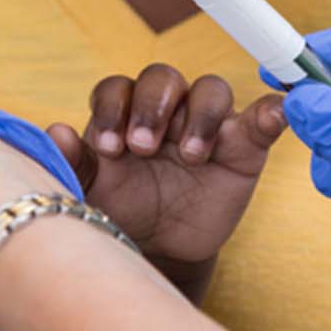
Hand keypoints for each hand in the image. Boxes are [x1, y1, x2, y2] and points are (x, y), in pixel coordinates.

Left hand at [43, 67, 289, 268]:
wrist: (160, 252)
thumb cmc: (120, 214)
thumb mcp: (91, 195)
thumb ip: (73, 164)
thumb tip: (57, 132)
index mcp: (122, 116)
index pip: (117, 89)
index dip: (112, 109)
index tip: (108, 149)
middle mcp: (165, 112)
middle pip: (162, 78)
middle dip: (152, 106)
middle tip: (143, 148)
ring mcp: (206, 126)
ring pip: (210, 90)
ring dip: (200, 114)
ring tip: (190, 156)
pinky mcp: (243, 146)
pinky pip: (264, 117)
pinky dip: (272, 111)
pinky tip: (274, 115)